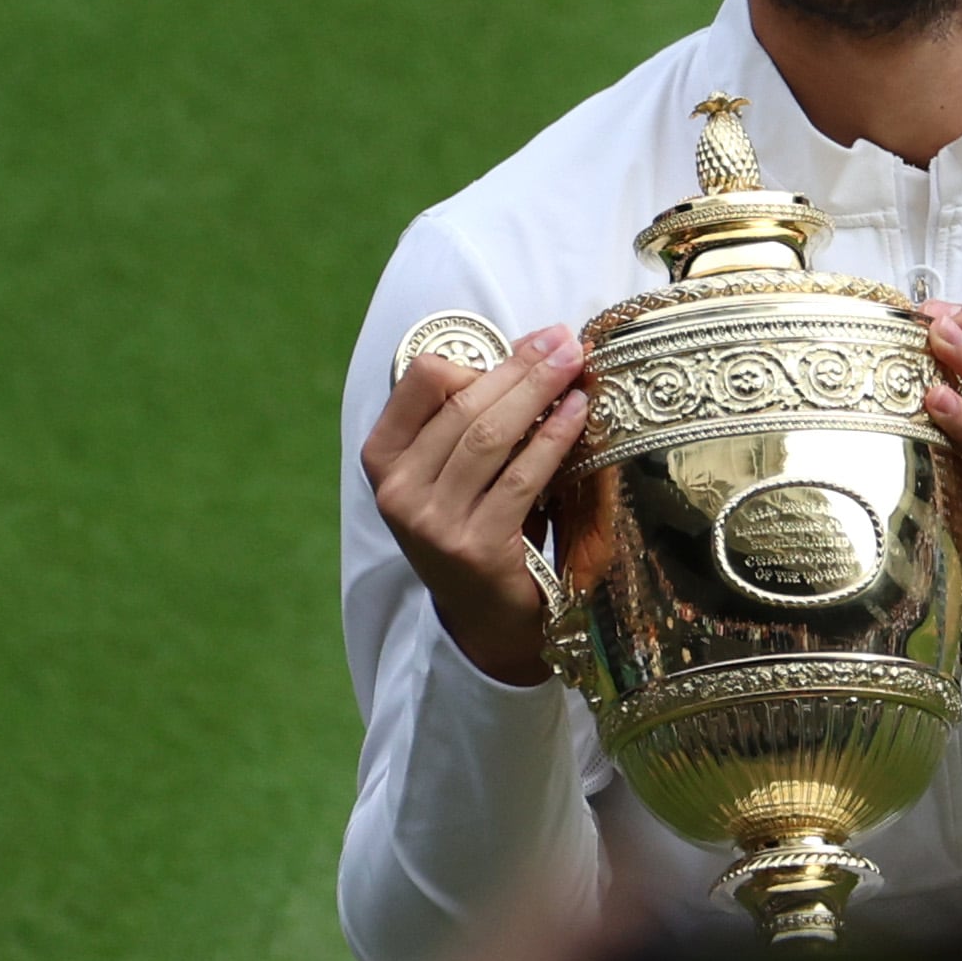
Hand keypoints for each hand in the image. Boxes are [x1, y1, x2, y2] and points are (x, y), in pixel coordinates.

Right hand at [364, 327, 586, 687]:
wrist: (485, 619)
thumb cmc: (477, 524)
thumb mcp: (460, 468)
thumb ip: (479, 411)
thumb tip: (538, 345)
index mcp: (383, 458)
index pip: (419, 380)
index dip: (478, 356)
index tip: (532, 343)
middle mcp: (397, 490)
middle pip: (462, 406)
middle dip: (522, 368)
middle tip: (566, 341)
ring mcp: (432, 521)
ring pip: (489, 436)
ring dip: (539, 394)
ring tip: (576, 367)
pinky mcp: (473, 547)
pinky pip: (520, 478)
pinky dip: (553, 439)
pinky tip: (579, 415)